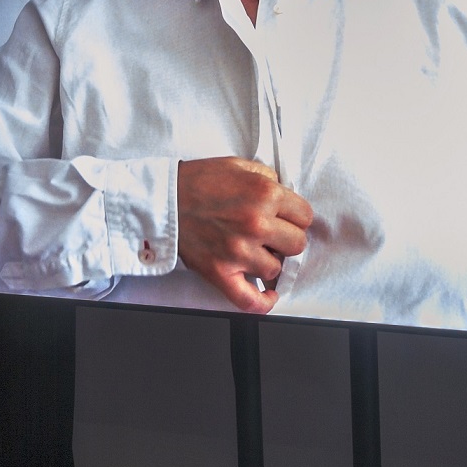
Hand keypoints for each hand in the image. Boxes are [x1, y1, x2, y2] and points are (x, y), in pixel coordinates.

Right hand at [176, 157, 312, 314]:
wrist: (161, 200)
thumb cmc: (196, 181)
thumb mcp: (237, 164)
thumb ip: (266, 177)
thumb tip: (283, 192)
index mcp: (264, 194)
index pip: (305, 216)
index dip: (294, 217)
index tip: (284, 219)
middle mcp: (256, 223)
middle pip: (297, 244)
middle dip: (285, 238)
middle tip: (269, 234)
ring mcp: (239, 251)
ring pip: (276, 269)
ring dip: (267, 261)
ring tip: (253, 251)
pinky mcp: (221, 272)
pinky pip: (250, 299)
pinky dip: (262, 302)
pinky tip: (268, 295)